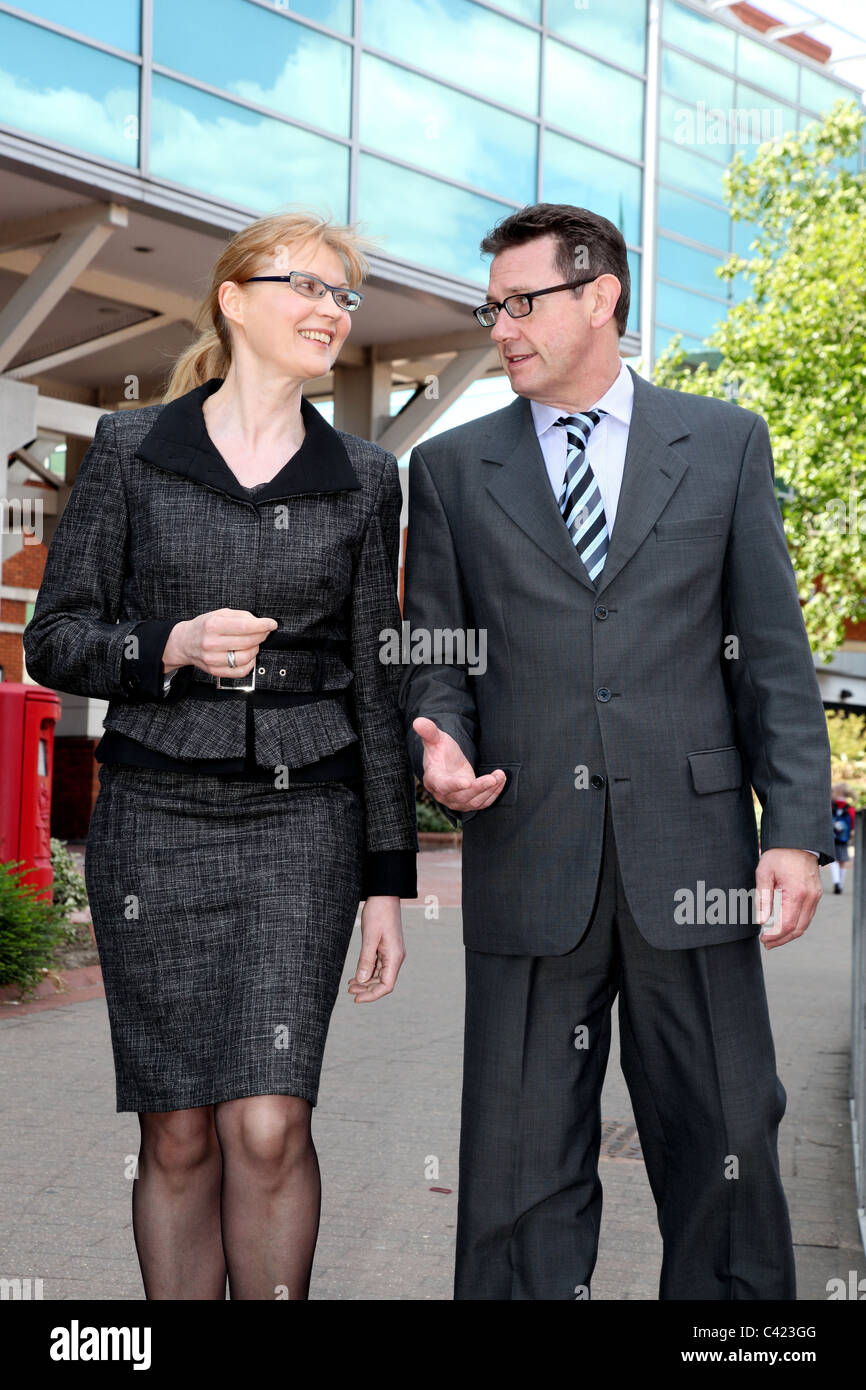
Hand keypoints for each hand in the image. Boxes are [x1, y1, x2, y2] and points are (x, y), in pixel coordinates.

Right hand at [162, 608, 277, 679]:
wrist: (184, 642)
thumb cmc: (204, 627)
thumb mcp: (219, 613)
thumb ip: (240, 615)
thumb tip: (259, 622)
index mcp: (213, 625)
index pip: (245, 626)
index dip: (262, 625)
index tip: (272, 624)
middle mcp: (211, 643)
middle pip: (248, 642)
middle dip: (261, 636)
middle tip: (264, 632)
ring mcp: (212, 659)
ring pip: (246, 657)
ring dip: (256, 649)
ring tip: (253, 643)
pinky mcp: (215, 671)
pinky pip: (241, 671)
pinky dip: (250, 664)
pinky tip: (248, 656)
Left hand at [347, 896, 404, 1001]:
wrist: (384, 895)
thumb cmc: (379, 912)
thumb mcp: (369, 936)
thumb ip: (366, 959)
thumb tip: (361, 980)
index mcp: (395, 956)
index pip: (386, 985)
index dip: (372, 995)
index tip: (356, 999)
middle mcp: (395, 957)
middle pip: (383, 982)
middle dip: (367, 989)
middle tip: (349, 991)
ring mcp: (391, 953)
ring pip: (380, 975)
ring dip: (366, 982)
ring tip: (350, 985)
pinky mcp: (386, 948)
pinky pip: (378, 966)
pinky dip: (367, 972)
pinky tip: (357, 975)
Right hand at [413, 716, 505, 814]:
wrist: (446, 764)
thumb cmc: (440, 751)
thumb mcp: (435, 739)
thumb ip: (429, 732)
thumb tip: (418, 721)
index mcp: (433, 779)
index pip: (443, 785)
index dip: (454, 785)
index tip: (467, 782)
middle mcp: (443, 794)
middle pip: (462, 796)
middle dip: (480, 787)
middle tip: (494, 777)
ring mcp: (456, 801)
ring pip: (474, 802)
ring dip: (490, 790)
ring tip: (501, 775)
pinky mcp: (468, 803)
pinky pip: (482, 803)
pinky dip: (493, 794)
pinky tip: (500, 781)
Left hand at [755, 848, 821, 948]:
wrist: (798, 841)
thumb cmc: (779, 855)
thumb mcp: (764, 873)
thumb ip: (763, 898)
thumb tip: (761, 921)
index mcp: (797, 893)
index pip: (788, 924)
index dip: (775, 935)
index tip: (763, 939)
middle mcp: (810, 898)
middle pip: (798, 929)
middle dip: (782, 939)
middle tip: (766, 943)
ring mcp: (815, 897)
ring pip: (805, 924)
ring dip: (789, 934)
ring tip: (772, 938)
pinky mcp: (816, 895)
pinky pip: (808, 916)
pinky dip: (796, 925)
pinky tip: (784, 926)